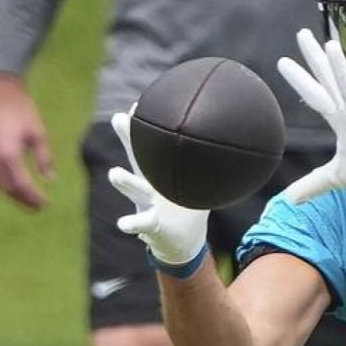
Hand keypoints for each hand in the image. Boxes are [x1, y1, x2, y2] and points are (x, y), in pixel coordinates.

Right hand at [0, 70, 55, 209]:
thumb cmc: (21, 108)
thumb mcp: (38, 133)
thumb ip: (44, 158)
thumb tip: (49, 179)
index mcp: (8, 155)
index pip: (22, 186)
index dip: (34, 198)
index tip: (46, 205)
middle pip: (8, 188)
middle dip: (23, 200)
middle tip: (37, 207)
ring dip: (11, 193)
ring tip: (25, 199)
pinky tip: (8, 184)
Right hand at [108, 110, 208, 266]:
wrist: (181, 240)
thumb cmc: (186, 206)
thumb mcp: (197, 184)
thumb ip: (207, 165)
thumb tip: (231, 142)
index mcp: (158, 172)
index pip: (149, 144)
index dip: (143, 126)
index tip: (136, 104)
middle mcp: (148, 183)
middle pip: (136, 158)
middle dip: (128, 139)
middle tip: (117, 118)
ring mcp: (147, 203)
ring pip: (135, 189)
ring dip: (125, 181)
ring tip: (114, 173)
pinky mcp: (151, 225)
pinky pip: (141, 223)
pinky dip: (131, 223)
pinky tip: (122, 223)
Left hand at [276, 29, 345, 202]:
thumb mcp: (337, 178)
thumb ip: (313, 184)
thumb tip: (290, 200)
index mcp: (341, 121)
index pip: (315, 96)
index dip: (300, 79)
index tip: (283, 61)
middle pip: (327, 81)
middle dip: (314, 59)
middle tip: (301, 34)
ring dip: (337, 67)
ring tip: (327, 43)